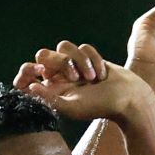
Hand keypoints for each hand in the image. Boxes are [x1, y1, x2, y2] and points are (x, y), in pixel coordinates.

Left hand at [16, 40, 154, 124]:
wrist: (128, 99)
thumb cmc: (100, 106)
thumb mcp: (71, 107)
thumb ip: (48, 99)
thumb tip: (30, 87)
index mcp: (51, 89)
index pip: (27, 76)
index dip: (26, 71)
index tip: (37, 71)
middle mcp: (59, 75)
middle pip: (44, 55)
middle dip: (59, 61)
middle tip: (74, 77)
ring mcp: (74, 64)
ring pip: (64, 46)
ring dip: (79, 60)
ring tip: (91, 78)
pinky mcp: (88, 57)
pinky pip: (83, 47)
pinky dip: (93, 59)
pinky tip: (102, 74)